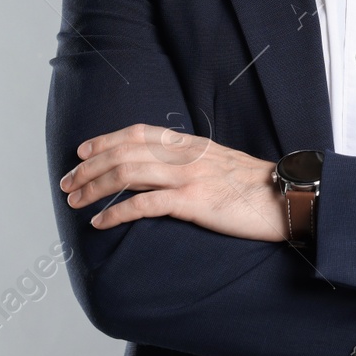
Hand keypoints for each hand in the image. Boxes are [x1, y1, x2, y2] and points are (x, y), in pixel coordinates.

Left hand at [59, 124, 290, 242]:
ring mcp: (188, 176)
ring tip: (75, 201)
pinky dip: (117, 212)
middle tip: (68, 182)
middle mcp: (185, 155)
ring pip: (128, 173)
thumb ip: (194, 161)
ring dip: (95, 187)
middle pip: (125, 152)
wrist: (287, 198)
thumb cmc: (257, 187)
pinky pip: (145, 204)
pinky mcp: (193, 202)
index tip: (82, 150)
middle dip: (90, 166)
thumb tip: (167, 169)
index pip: (138, 132)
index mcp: (191, 143)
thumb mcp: (222, 162)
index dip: (106, 139)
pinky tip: (101, 222)